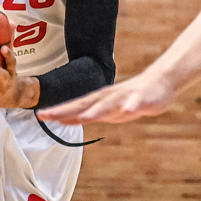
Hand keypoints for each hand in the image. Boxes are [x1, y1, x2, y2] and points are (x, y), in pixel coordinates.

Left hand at [0, 44, 38, 108]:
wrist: (15, 97)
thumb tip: (10, 21)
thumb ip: (9, 42)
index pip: (11, 62)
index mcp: (10, 70)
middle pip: (2, 76)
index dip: (8, 55)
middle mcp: (5, 82)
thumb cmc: (8, 72)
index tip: (2, 48)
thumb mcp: (10, 60)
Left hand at [39, 69, 176, 124]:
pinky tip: (127, 111)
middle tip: (47, 115)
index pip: (75, 106)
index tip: (40, 115)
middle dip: (66, 110)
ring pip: (108, 105)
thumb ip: (93, 113)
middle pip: (85, 104)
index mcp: (100, 100)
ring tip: (83, 118)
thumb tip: (73, 118)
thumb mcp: (110, 108)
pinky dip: (131, 107)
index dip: (58, 111)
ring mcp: (125, 97)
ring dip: (95, 111)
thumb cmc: (132, 97)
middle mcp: (109, 97)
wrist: (160, 82)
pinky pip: (136, 103)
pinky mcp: (141, 98)